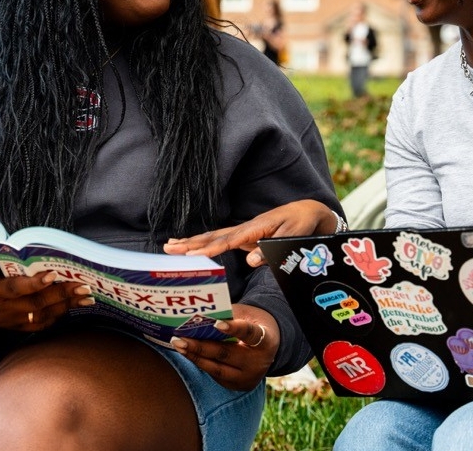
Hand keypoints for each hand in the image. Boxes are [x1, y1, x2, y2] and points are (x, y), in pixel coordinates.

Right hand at [0, 238, 93, 330]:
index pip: (14, 289)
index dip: (33, 284)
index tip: (53, 274)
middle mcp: (3, 310)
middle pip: (35, 304)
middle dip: (61, 295)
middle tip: (83, 285)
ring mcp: (11, 321)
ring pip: (41, 316)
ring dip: (65, 307)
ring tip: (86, 296)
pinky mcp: (16, 326)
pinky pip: (39, 324)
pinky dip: (58, 316)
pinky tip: (74, 306)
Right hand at [163, 199, 334, 266]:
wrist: (304, 211)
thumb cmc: (299, 225)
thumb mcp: (290, 238)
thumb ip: (270, 250)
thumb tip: (251, 261)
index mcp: (255, 228)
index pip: (229, 241)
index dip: (210, 249)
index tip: (192, 256)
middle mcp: (244, 228)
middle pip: (213, 236)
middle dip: (190, 244)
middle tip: (168, 249)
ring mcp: (241, 230)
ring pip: (211, 236)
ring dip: (191, 242)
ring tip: (170, 246)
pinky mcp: (242, 234)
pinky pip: (218, 239)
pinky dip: (202, 242)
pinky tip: (189, 246)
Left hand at [169, 304, 276, 390]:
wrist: (268, 347)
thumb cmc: (252, 324)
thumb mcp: (246, 316)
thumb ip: (228, 315)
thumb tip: (199, 315)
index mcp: (265, 341)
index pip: (250, 334)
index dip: (234, 329)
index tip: (216, 323)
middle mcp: (258, 363)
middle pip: (226, 354)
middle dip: (200, 347)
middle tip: (179, 338)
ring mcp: (247, 378)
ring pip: (217, 369)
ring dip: (195, 357)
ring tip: (178, 346)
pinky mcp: (237, 386)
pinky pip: (215, 374)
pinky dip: (200, 363)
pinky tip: (187, 353)